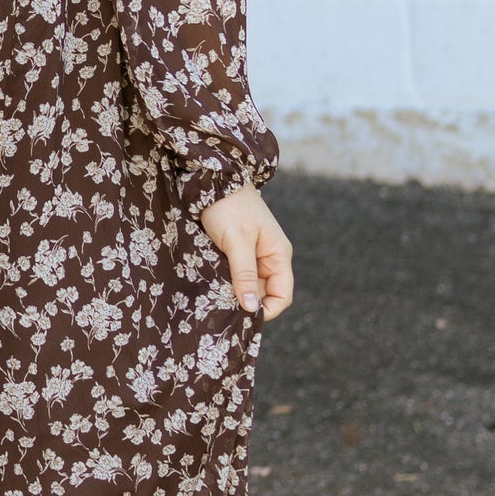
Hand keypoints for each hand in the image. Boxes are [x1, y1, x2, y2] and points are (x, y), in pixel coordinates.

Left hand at [198, 182, 293, 321]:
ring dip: (234, 292)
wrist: (213, 178)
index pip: (282, 295)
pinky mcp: (236, 251)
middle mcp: (269, 257)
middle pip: (264, 293)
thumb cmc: (230, 207)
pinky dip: (226, 281)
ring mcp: (252, 254)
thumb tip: (252, 308)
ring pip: (248, 285)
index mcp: (278, 255)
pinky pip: (235, 274)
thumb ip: (244, 274)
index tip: (243, 317)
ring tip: (216, 297)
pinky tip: (212, 285)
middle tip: (225, 309)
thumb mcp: (237, 242)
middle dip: (248, 303)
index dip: (267, 310)